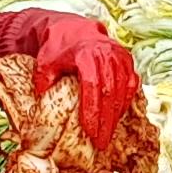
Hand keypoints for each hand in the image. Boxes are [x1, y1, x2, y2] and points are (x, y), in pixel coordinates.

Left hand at [0, 8, 141, 156]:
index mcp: (87, 55)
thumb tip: (40, 92)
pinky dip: (126, 101)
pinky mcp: (127, 60)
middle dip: (105, 121)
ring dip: (116, 116)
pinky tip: (118, 118)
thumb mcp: (46, 60)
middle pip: (109, 94)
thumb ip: (43, 76)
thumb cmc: (58, 49)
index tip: (90, 132)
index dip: (92, 110)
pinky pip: (131, 84)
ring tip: (108, 136)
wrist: (75, 29)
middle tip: (101, 143)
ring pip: (122, 91)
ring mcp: (120, 57)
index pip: (92, 87)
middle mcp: (107, 55)